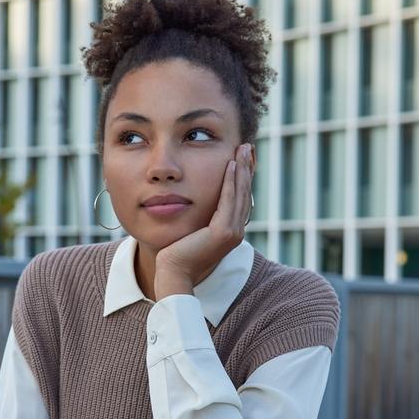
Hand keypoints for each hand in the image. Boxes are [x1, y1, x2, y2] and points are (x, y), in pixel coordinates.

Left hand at [154, 143, 253, 299]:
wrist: (172, 272)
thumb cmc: (176, 252)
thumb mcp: (192, 229)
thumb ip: (199, 216)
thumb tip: (194, 201)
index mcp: (230, 230)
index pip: (239, 197)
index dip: (242, 176)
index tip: (241, 156)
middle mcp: (236, 231)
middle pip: (244, 193)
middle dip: (246, 168)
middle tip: (246, 146)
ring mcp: (232, 232)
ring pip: (240, 194)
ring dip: (242, 169)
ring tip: (242, 149)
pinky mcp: (223, 233)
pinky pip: (229, 200)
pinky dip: (231, 181)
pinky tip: (231, 165)